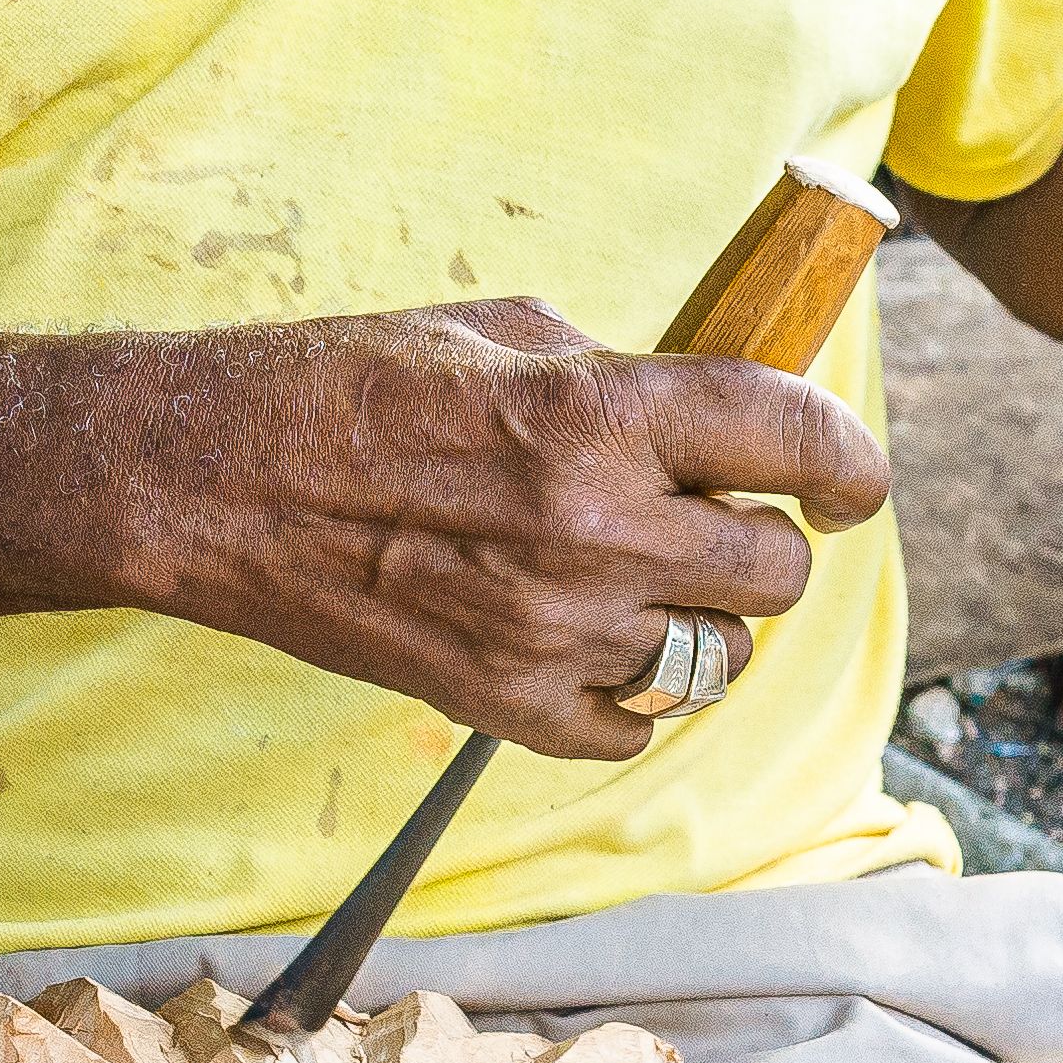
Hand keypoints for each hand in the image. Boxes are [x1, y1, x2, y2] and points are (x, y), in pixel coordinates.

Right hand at [112, 302, 894, 760]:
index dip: (849, 462)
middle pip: (776, 572)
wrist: (211, 478)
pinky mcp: (503, 705)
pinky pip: (634, 729)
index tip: (850, 480)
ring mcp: (552, 631)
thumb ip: (623, 377)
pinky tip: (586, 643)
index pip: (796, 440)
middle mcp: (593, 530)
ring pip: (716, 661)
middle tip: (712, 521)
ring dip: (700, 622)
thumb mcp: (504, 334)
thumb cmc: (346, 383)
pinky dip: (629, 695)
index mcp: (600, 412)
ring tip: (638, 584)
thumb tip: (707, 414)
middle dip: (763, 544)